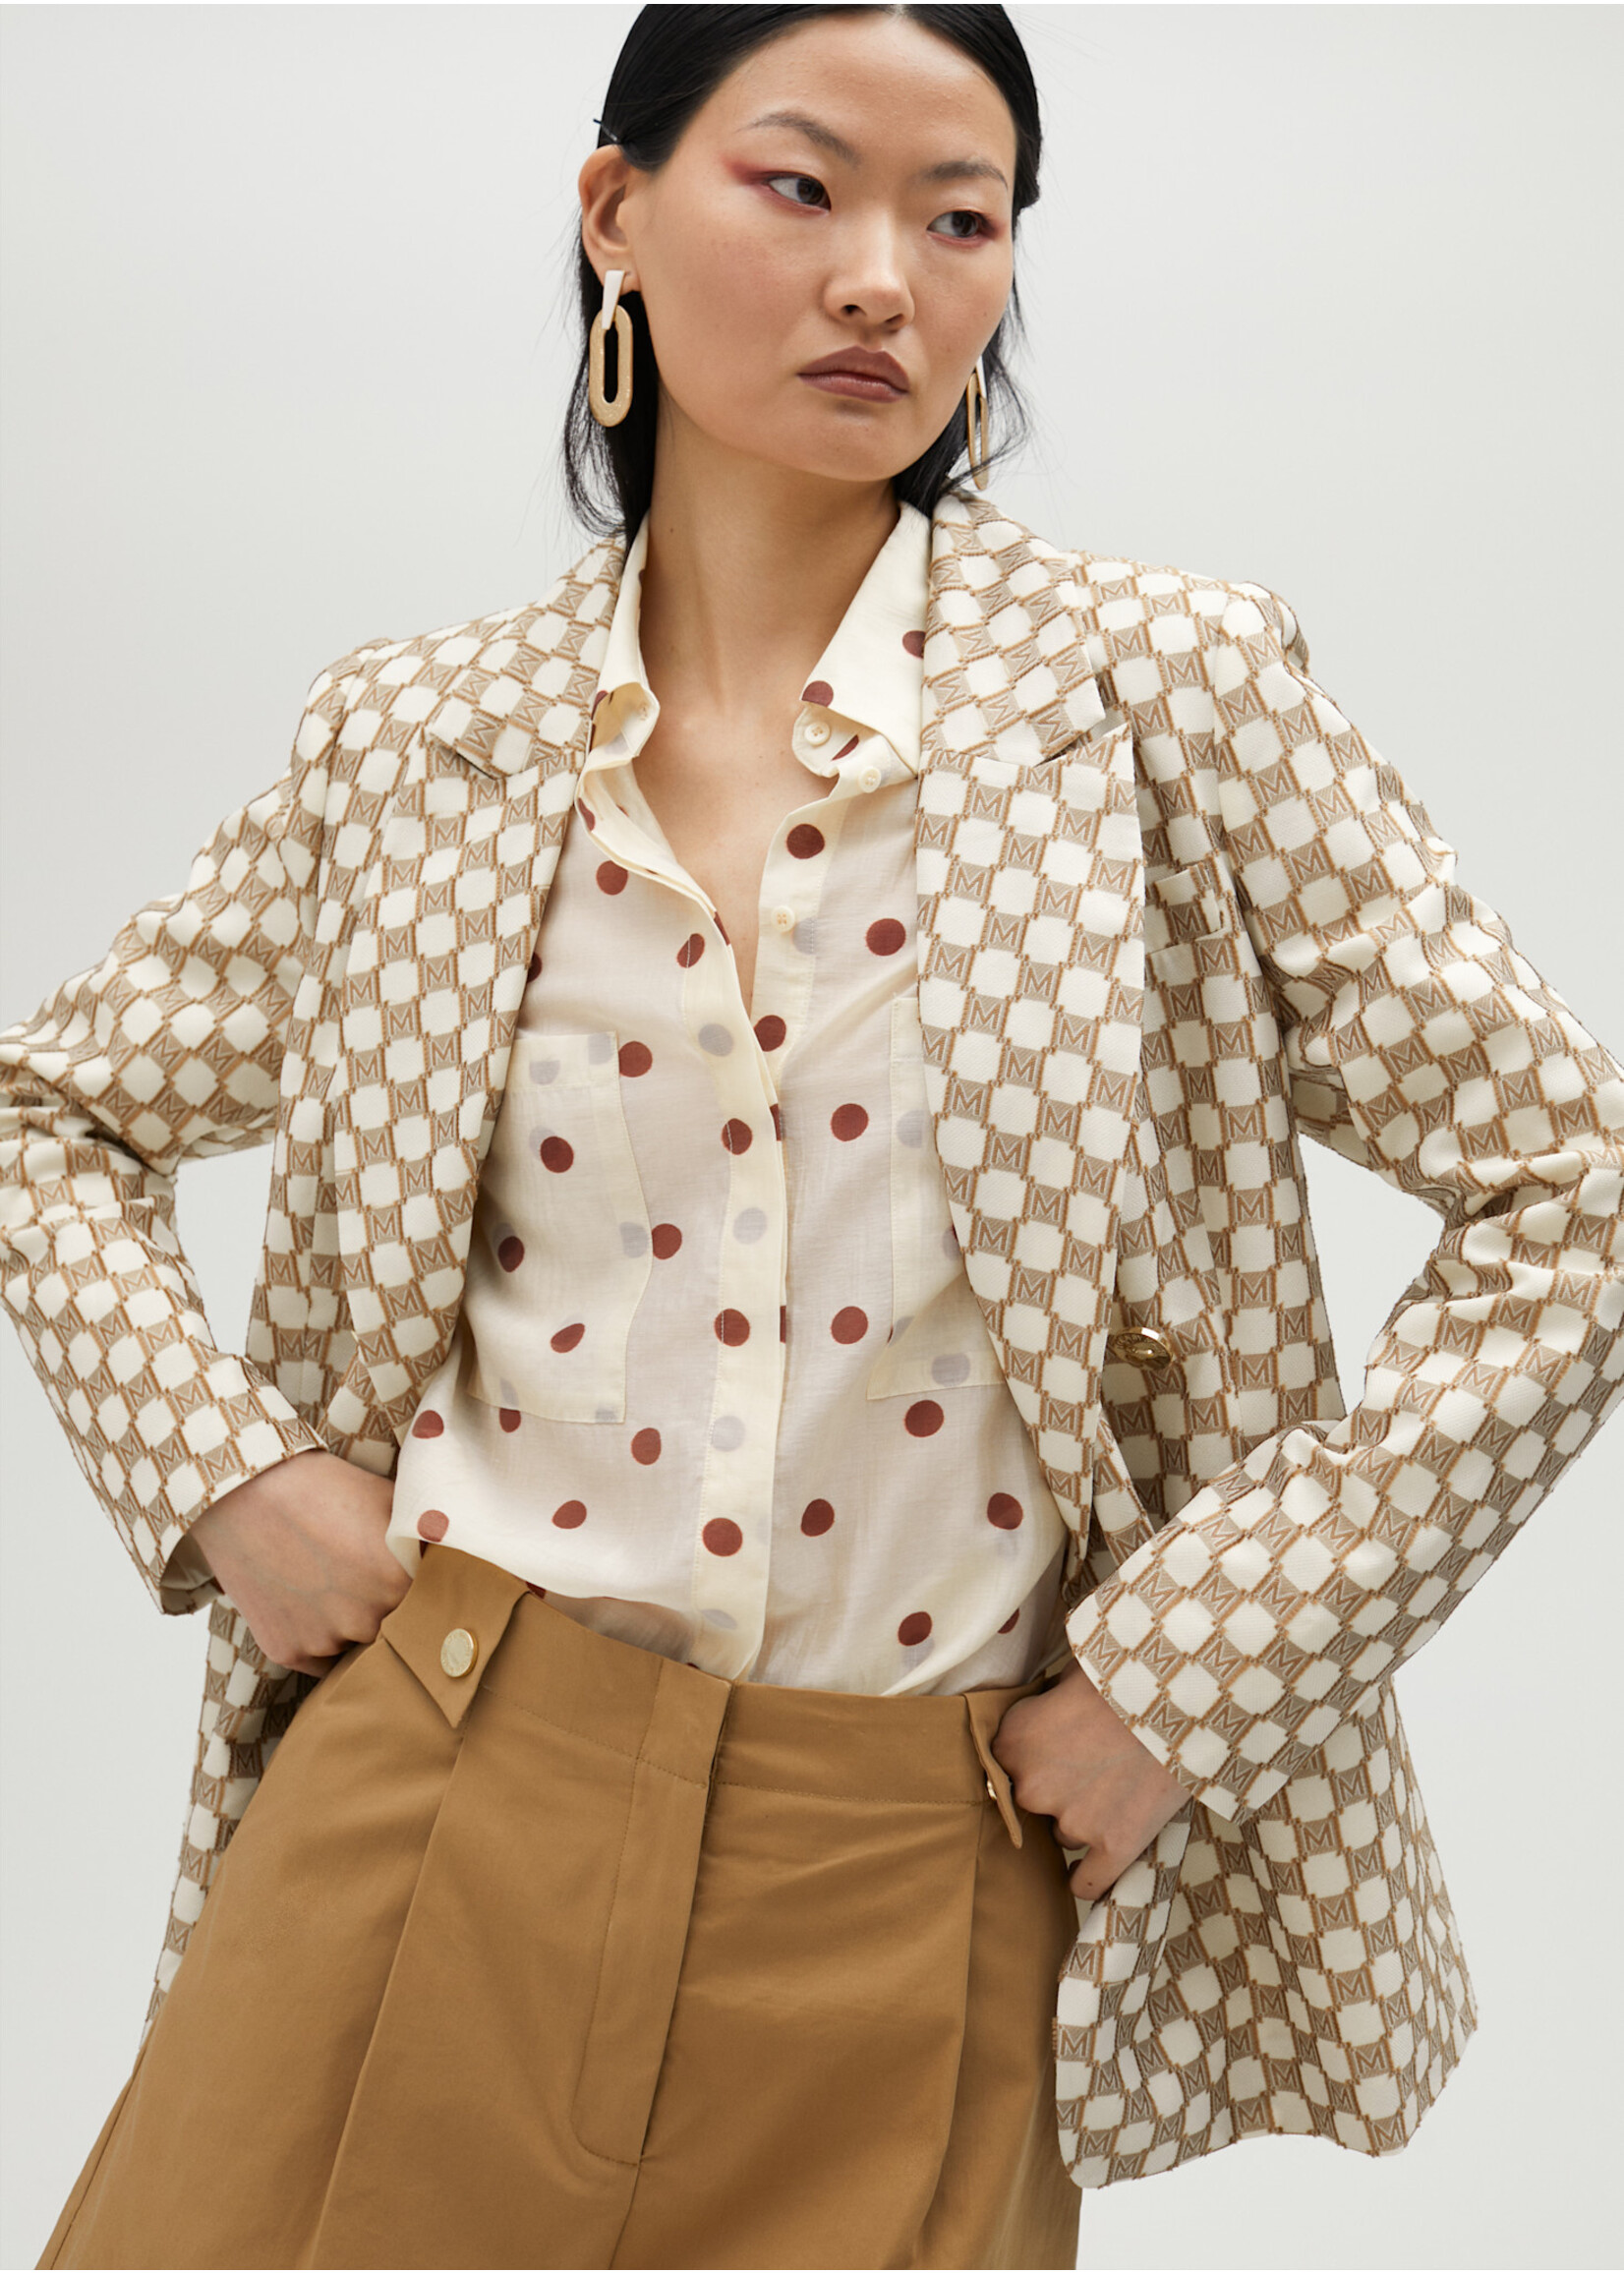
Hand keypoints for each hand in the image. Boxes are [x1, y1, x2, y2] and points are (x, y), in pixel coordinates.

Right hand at [184, 1447, 409, 1676]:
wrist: (246, 1494)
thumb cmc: (321, 1489)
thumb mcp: (388, 1499)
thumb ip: (423, 1538)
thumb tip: (457, 1552)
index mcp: (398, 1584)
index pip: (430, 1608)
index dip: (423, 1596)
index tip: (411, 1584)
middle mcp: (365, 1621)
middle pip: (393, 1630)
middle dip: (385, 1610)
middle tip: (362, 1578)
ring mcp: (324, 1641)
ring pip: (356, 1646)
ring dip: (350, 1626)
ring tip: (328, 1582)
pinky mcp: (288, 1652)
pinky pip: (321, 1659)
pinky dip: (318, 1638)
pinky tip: (306, 1601)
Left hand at [989, 1657, 1190, 1901]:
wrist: (1184, 1700)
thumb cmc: (1127, 1677)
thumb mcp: (1071, 1673)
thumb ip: (1045, 1700)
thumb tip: (1043, 1705)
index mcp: (1014, 1740)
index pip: (1004, 1762)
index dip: (1031, 1755)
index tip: (1053, 1748)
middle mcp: (1033, 1786)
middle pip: (1032, 1802)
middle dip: (1057, 1788)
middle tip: (1092, 1764)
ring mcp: (1073, 1821)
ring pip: (1064, 1835)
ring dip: (1082, 1819)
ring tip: (1117, 1790)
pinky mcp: (1114, 1846)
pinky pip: (1086, 1883)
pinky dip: (1086, 1880)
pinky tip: (1090, 1870)